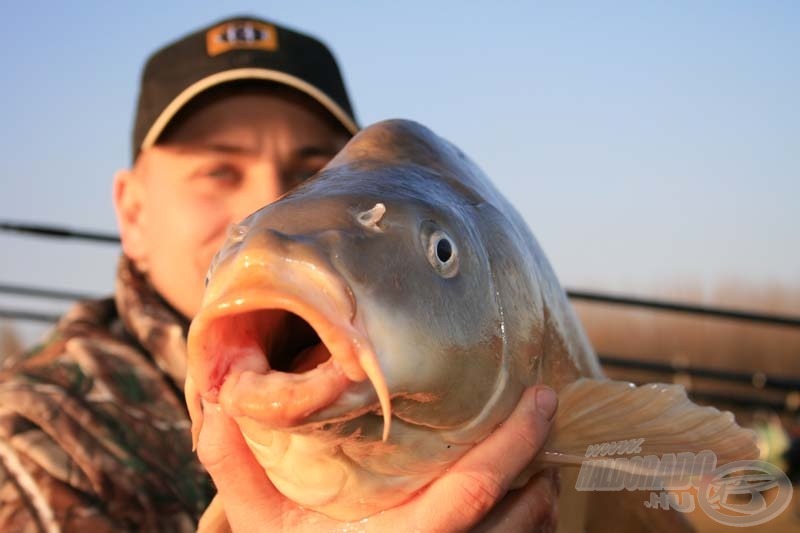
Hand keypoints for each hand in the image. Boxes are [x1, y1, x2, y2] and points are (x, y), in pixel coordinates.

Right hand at [197, 386, 558, 531]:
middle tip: (545, 418)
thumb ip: (237, 472)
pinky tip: (519, 507)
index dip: (512, 445)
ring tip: (538, 462)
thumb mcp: (257, 527)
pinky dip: (524, 531)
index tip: (540, 399)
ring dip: (538, 503)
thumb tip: (219, 408)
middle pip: (516, 521)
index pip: (470, 493)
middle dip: (537, 468)